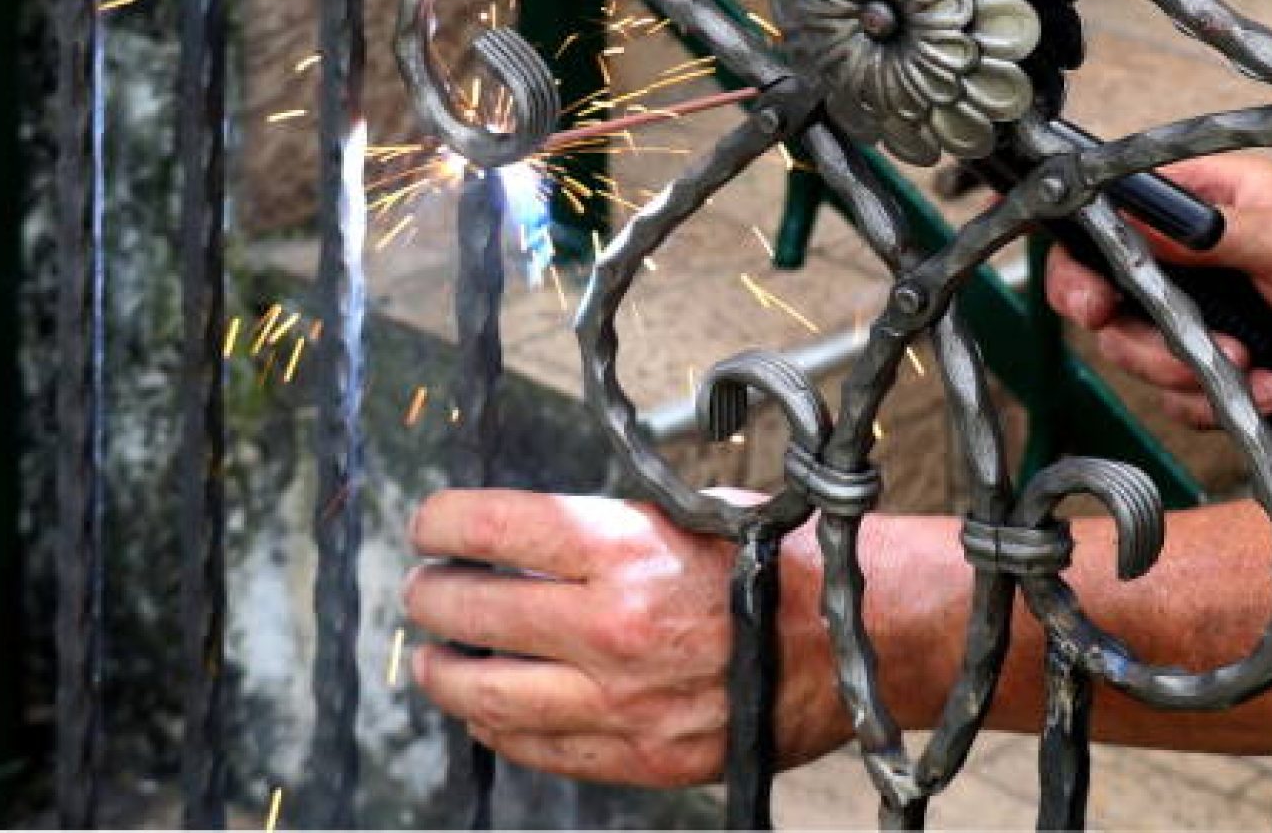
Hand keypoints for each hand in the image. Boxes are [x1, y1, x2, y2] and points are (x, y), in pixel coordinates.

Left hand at [402, 489, 848, 786]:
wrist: (850, 638)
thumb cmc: (769, 561)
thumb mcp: (684, 513)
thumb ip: (603, 529)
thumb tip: (523, 538)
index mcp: (626, 548)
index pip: (497, 527)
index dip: (444, 522)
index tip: (427, 523)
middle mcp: (614, 625)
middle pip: (478, 610)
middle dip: (432, 595)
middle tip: (420, 587)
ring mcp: (624, 702)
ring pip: (491, 695)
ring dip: (445, 672)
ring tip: (432, 655)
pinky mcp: (643, 758)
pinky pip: (541, 748)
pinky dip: (498, 726)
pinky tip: (486, 706)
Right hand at [1046, 153, 1271, 442]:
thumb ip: (1214, 229)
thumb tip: (1138, 215)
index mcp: (1211, 202)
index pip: (1118, 211)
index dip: (1086, 250)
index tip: (1089, 289)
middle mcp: (1196, 257)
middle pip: (1110, 289)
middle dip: (1129, 324)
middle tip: (1140, 337)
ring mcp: (1206, 316)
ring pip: (1136, 349)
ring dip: (1185, 366)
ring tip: (1248, 366)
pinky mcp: (1222, 372)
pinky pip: (1178, 395)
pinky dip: (1217, 401)